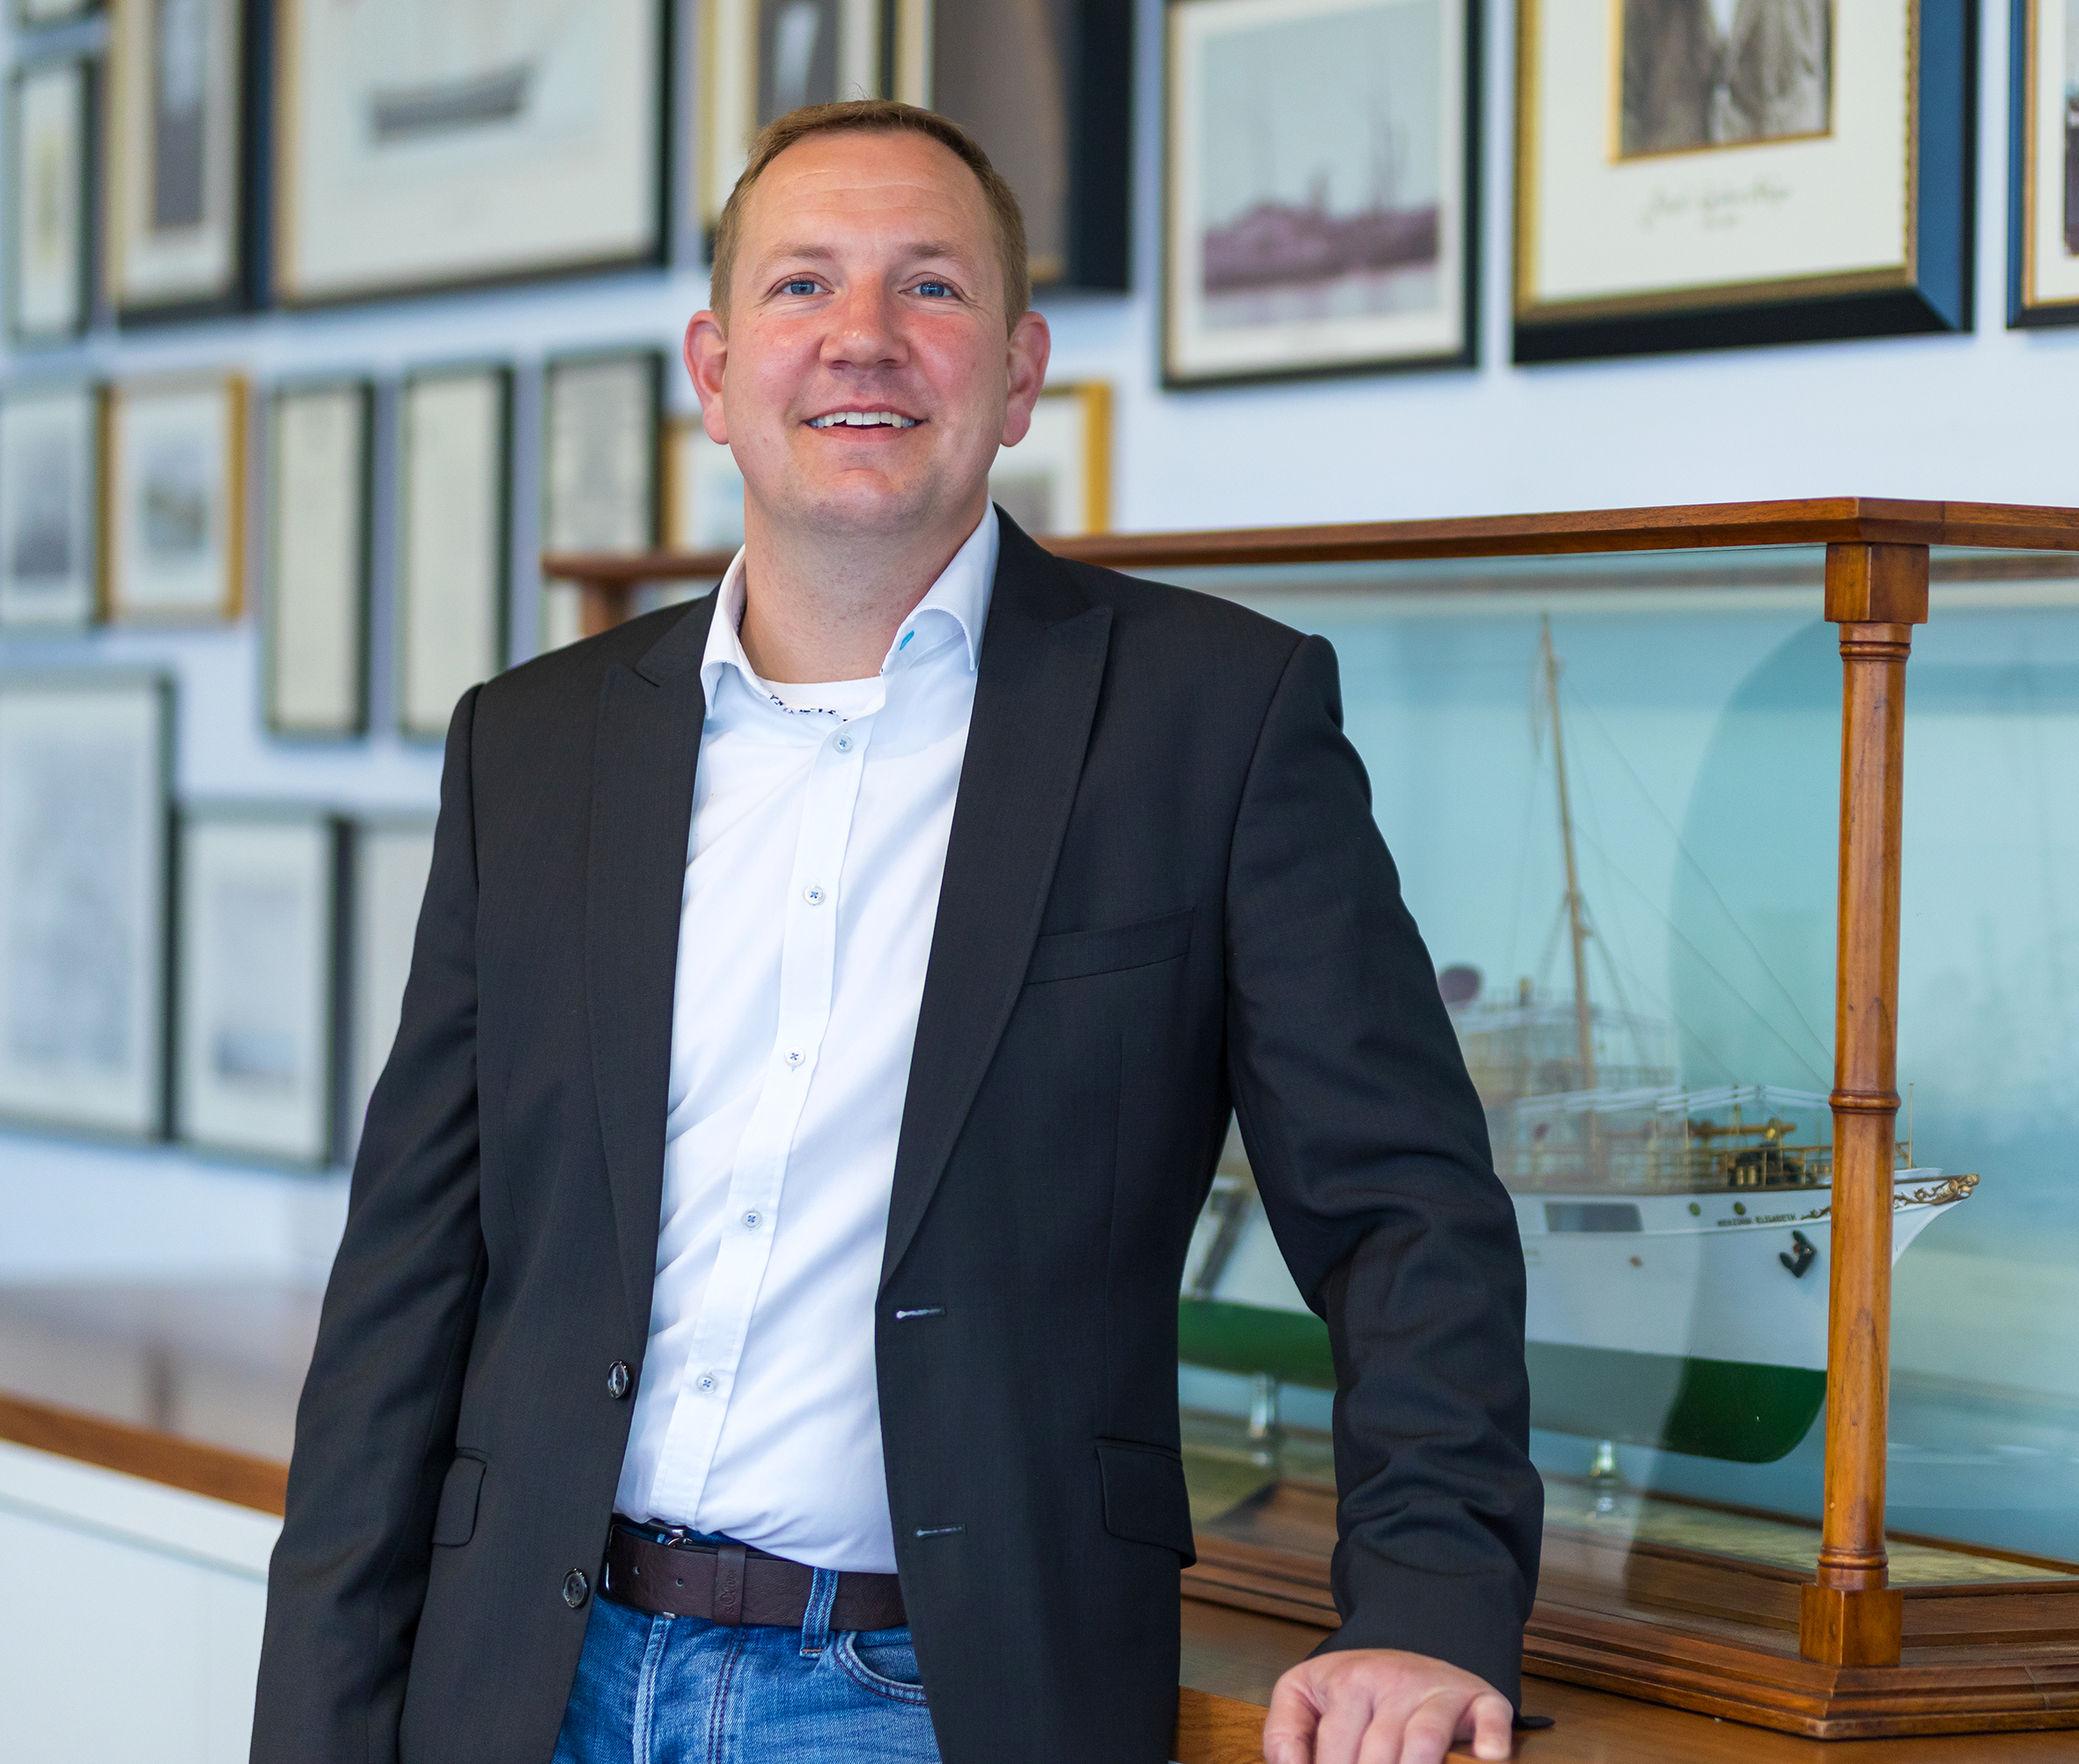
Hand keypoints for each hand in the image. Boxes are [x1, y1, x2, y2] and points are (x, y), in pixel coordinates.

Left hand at [1262, 1648, 1513, 1763]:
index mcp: (1348, 1681)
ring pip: (1423, 1739)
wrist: (1414, 1646)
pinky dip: (1489, 1740)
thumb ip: (1284, 1731)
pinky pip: (1490, 1718)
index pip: (1335, 1747)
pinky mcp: (1480, 1699)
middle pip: (1378, 1752)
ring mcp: (1438, 1690)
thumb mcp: (1306, 1692)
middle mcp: (1394, 1681)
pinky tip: (1485, 1758)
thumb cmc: (1358, 1685)